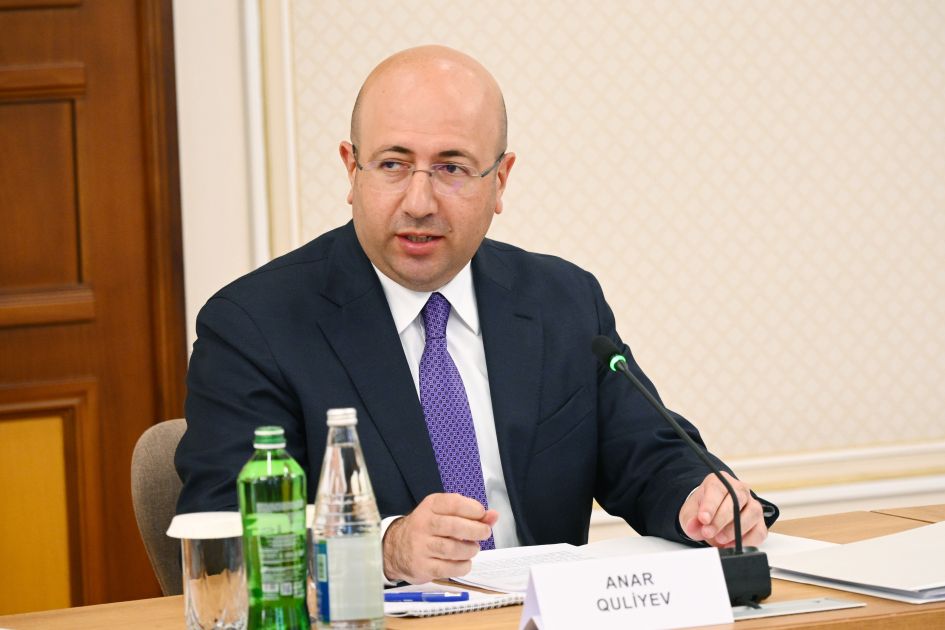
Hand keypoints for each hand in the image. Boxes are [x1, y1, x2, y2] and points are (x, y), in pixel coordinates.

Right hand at [382, 493, 497, 583]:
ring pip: (452, 549)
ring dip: (470, 550)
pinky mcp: (422, 566)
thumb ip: (472, 515)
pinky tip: (463, 561)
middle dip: (476, 530)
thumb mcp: (445, 514)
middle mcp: (423, 524)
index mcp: (431, 506)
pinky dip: (463, 566)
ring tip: (472, 548)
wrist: (396, 548)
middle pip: (454, 526)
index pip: (454, 503)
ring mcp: (421, 546)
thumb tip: (494, 516)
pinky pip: (448, 568)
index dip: (473, 509)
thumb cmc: (428, 529)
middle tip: (484, 533)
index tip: (482, 515)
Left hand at [679, 472, 767, 547]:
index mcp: (719, 482)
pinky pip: (760, 531)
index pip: (718, 489)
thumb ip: (690, 519)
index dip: (710, 505)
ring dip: (735, 530)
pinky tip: (732, 545)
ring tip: (719, 539)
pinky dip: (747, 541)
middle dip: (720, 520)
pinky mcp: (760, 522)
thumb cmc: (703, 510)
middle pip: (736, 500)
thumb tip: (693, 527)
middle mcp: (739, 490)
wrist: (712, 515)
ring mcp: (752, 505)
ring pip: (752, 514)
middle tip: (708, 532)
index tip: (703, 519)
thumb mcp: (690, 512)